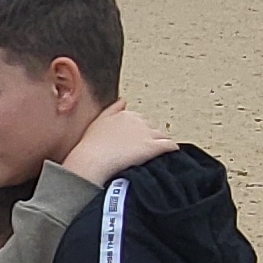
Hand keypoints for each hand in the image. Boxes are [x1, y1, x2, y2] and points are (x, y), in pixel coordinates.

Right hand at [61, 105, 177, 183]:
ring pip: (162, 136)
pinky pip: (170, 146)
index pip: (141, 121)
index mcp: (126, 114)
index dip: (139, 133)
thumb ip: (112, 109)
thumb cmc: (91, 146)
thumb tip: (123, 100)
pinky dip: (171, 150)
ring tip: (155, 157)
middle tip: (143, 152)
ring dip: (160, 145)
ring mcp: (147, 133)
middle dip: (151, 138)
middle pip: (153, 128)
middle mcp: (138, 120)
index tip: (135, 143)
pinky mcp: (153, 146)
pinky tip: (169, 157)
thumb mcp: (98, 122)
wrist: (92, 162)